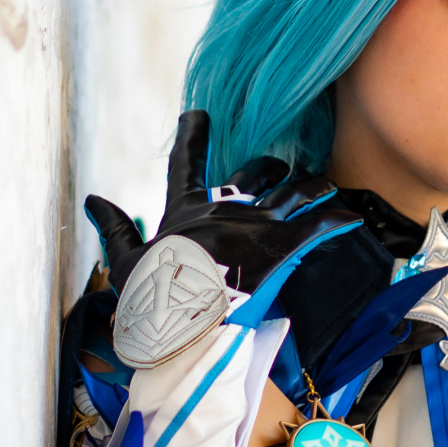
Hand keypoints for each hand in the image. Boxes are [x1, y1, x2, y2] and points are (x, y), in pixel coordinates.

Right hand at [84, 111, 359, 294]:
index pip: (186, 164)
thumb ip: (115, 230)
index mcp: (185, 213)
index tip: (199, 114)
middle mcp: (223, 211)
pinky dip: (336, 219)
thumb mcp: (126, 266)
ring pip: (295, 193)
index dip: (193, 136)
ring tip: (327, 184)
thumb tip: (93, 200)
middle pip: (253, 173)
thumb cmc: (153, 306)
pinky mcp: (281, 247)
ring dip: (313, 187)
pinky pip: (318, 225)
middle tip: (280, 168)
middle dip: (268, 167)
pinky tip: (353, 217)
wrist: (185, 332)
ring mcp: (254, 226)